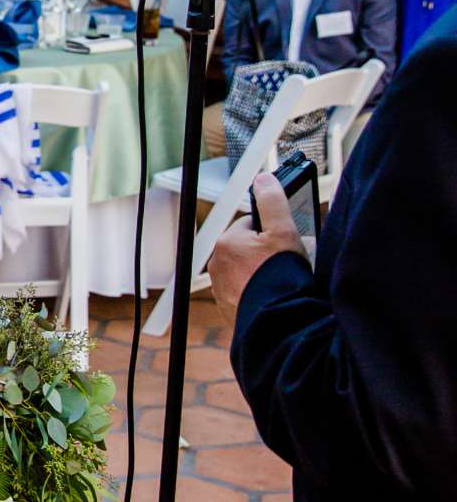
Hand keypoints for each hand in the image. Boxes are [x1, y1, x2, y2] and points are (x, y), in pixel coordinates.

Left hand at [209, 173, 304, 320]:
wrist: (277, 322)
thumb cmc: (280, 276)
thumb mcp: (283, 232)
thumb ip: (273, 201)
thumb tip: (263, 179)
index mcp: (227, 242)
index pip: (252, 225)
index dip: (273, 232)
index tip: (284, 243)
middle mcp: (217, 263)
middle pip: (248, 248)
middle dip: (266, 253)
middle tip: (285, 264)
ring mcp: (220, 287)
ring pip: (246, 270)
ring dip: (261, 273)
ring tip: (280, 282)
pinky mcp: (227, 306)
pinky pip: (244, 291)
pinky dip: (256, 291)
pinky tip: (272, 296)